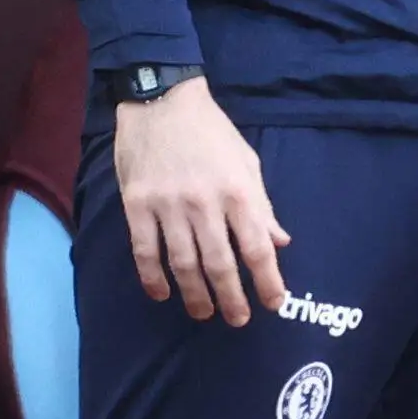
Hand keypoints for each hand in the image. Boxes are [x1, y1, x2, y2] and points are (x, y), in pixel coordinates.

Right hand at [116, 79, 292, 323]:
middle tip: (238, 319)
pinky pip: (144, 250)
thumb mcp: (247, 161)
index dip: (268, 281)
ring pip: (183, 263)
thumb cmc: (211, 131)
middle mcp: (204, 202)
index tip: (274, 303)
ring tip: (204, 313)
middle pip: (220, 263)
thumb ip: (262, 204)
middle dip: (232, 298)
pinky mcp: (137, 203)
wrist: (161, 99)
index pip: (257, 247)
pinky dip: (153, 277)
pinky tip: (162, 294)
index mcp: (238, 191)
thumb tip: (280, 242)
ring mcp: (167, 204)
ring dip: (195, 295)